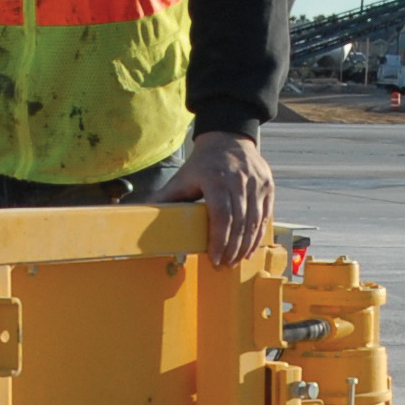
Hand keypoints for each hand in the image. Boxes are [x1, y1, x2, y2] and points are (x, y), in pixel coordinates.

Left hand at [163, 128, 273, 266]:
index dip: (219, 240)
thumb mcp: (182, 179)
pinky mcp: (268, 186)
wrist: (228, 139)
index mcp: (214, 177)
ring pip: (254, 222)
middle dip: (232, 249)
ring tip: (235, 262)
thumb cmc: (202, 164)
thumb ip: (164, 198)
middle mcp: (238, 179)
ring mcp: (256, 182)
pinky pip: (265, 216)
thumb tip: (137, 212)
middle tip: (224, 266)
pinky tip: (249, 249)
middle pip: (239, 222)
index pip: (221, 215)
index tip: (215, 259)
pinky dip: (258, 235)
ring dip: (245, 246)